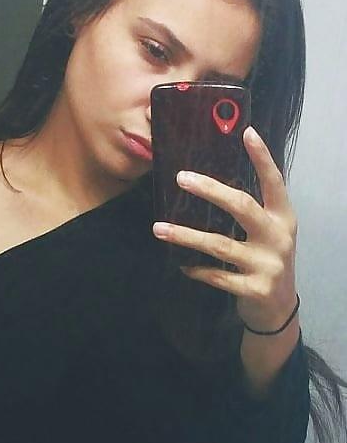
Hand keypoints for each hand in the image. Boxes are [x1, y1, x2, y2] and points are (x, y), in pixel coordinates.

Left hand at [152, 126, 298, 331]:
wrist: (278, 309)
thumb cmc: (266, 262)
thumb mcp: (268, 234)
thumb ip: (251, 212)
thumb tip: (209, 183)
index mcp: (283, 218)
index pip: (274, 182)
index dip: (262, 158)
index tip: (246, 132)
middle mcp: (278, 237)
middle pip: (242, 206)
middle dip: (210, 190)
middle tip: (181, 178)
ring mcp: (267, 264)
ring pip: (219, 244)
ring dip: (185, 236)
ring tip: (158, 228)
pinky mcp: (254, 289)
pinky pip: (217, 275)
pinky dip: (196, 269)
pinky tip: (180, 264)